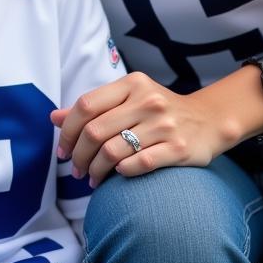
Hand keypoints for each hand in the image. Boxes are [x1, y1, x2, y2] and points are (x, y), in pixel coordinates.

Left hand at [51, 72, 227, 184]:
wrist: (208, 120)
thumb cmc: (157, 110)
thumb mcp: (126, 99)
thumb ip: (92, 108)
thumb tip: (53, 117)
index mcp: (130, 85)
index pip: (86, 106)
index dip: (67, 130)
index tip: (62, 149)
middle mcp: (147, 101)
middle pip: (96, 131)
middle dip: (79, 155)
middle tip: (74, 169)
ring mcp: (164, 125)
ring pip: (113, 150)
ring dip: (96, 169)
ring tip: (91, 178)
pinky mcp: (179, 148)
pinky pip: (140, 163)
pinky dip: (122, 171)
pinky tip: (117, 175)